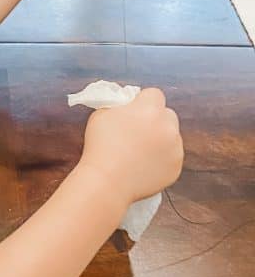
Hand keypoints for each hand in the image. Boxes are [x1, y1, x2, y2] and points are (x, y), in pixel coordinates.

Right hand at [79, 88, 183, 206]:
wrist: (107, 182)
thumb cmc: (100, 147)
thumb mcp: (101, 114)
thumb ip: (118, 105)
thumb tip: (126, 106)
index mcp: (150, 108)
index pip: (154, 94)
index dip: (142, 101)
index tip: (133, 111)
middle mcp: (167, 125)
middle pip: (167, 114)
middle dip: (155, 119)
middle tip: (137, 132)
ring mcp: (175, 147)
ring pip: (171, 136)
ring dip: (160, 140)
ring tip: (138, 153)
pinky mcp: (176, 166)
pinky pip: (171, 157)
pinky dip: (161, 159)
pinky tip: (143, 165)